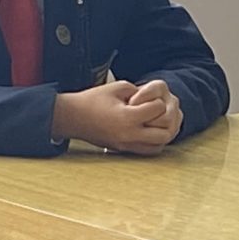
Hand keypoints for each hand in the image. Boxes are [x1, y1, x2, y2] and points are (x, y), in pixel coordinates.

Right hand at [53, 80, 177, 155]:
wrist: (72, 117)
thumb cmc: (92, 100)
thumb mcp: (117, 87)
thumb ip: (139, 91)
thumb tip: (153, 98)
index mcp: (128, 117)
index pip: (158, 109)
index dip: (156, 100)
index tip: (148, 98)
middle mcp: (129, 135)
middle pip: (164, 133)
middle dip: (165, 120)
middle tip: (157, 112)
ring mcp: (126, 145)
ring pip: (159, 146)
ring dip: (161, 133)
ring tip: (155, 122)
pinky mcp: (123, 150)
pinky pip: (147, 151)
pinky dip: (153, 142)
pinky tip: (148, 131)